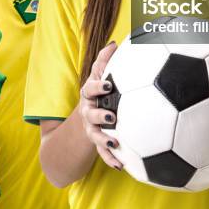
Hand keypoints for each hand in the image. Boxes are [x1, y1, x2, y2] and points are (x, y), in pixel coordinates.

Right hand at [78, 41, 122, 169]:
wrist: (86, 114)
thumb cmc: (99, 91)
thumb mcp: (99, 75)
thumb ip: (105, 60)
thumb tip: (114, 43)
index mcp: (89, 93)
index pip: (90, 88)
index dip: (98, 86)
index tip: (109, 85)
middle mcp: (88, 111)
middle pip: (90, 113)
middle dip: (99, 115)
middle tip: (111, 117)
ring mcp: (92, 128)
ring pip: (95, 135)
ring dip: (104, 140)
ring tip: (115, 143)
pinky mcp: (97, 142)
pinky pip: (103, 153)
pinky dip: (111, 159)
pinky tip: (121, 165)